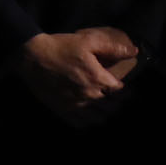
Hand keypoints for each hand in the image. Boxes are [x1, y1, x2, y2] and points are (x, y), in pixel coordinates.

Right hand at [16, 27, 139, 125]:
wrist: (32, 58)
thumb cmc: (60, 47)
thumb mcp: (88, 41)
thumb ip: (112, 47)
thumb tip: (134, 51)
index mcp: (97, 80)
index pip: (119, 90)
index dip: (125, 90)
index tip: (127, 89)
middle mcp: (89, 97)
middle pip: (111, 106)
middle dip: (117, 103)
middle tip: (119, 100)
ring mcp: (75, 106)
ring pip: (97, 118)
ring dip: (104, 114)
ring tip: (106, 109)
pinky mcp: (62, 110)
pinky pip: (80, 123)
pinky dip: (88, 122)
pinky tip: (89, 117)